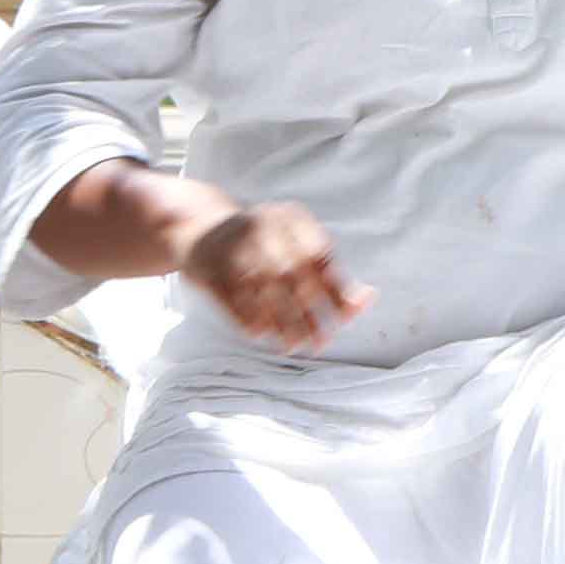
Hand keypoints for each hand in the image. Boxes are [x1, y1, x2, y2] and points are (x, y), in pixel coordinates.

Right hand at [184, 201, 369, 350]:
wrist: (196, 228)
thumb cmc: (260, 244)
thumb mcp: (293, 244)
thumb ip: (327, 272)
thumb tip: (367, 299)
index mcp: (288, 217)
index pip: (319, 254)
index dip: (335, 288)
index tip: (346, 317)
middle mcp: (262, 226)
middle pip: (293, 275)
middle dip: (310, 313)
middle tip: (322, 342)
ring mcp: (234, 246)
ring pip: (265, 290)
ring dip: (283, 323)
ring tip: (295, 346)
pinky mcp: (210, 267)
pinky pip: (235, 297)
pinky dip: (251, 319)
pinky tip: (262, 334)